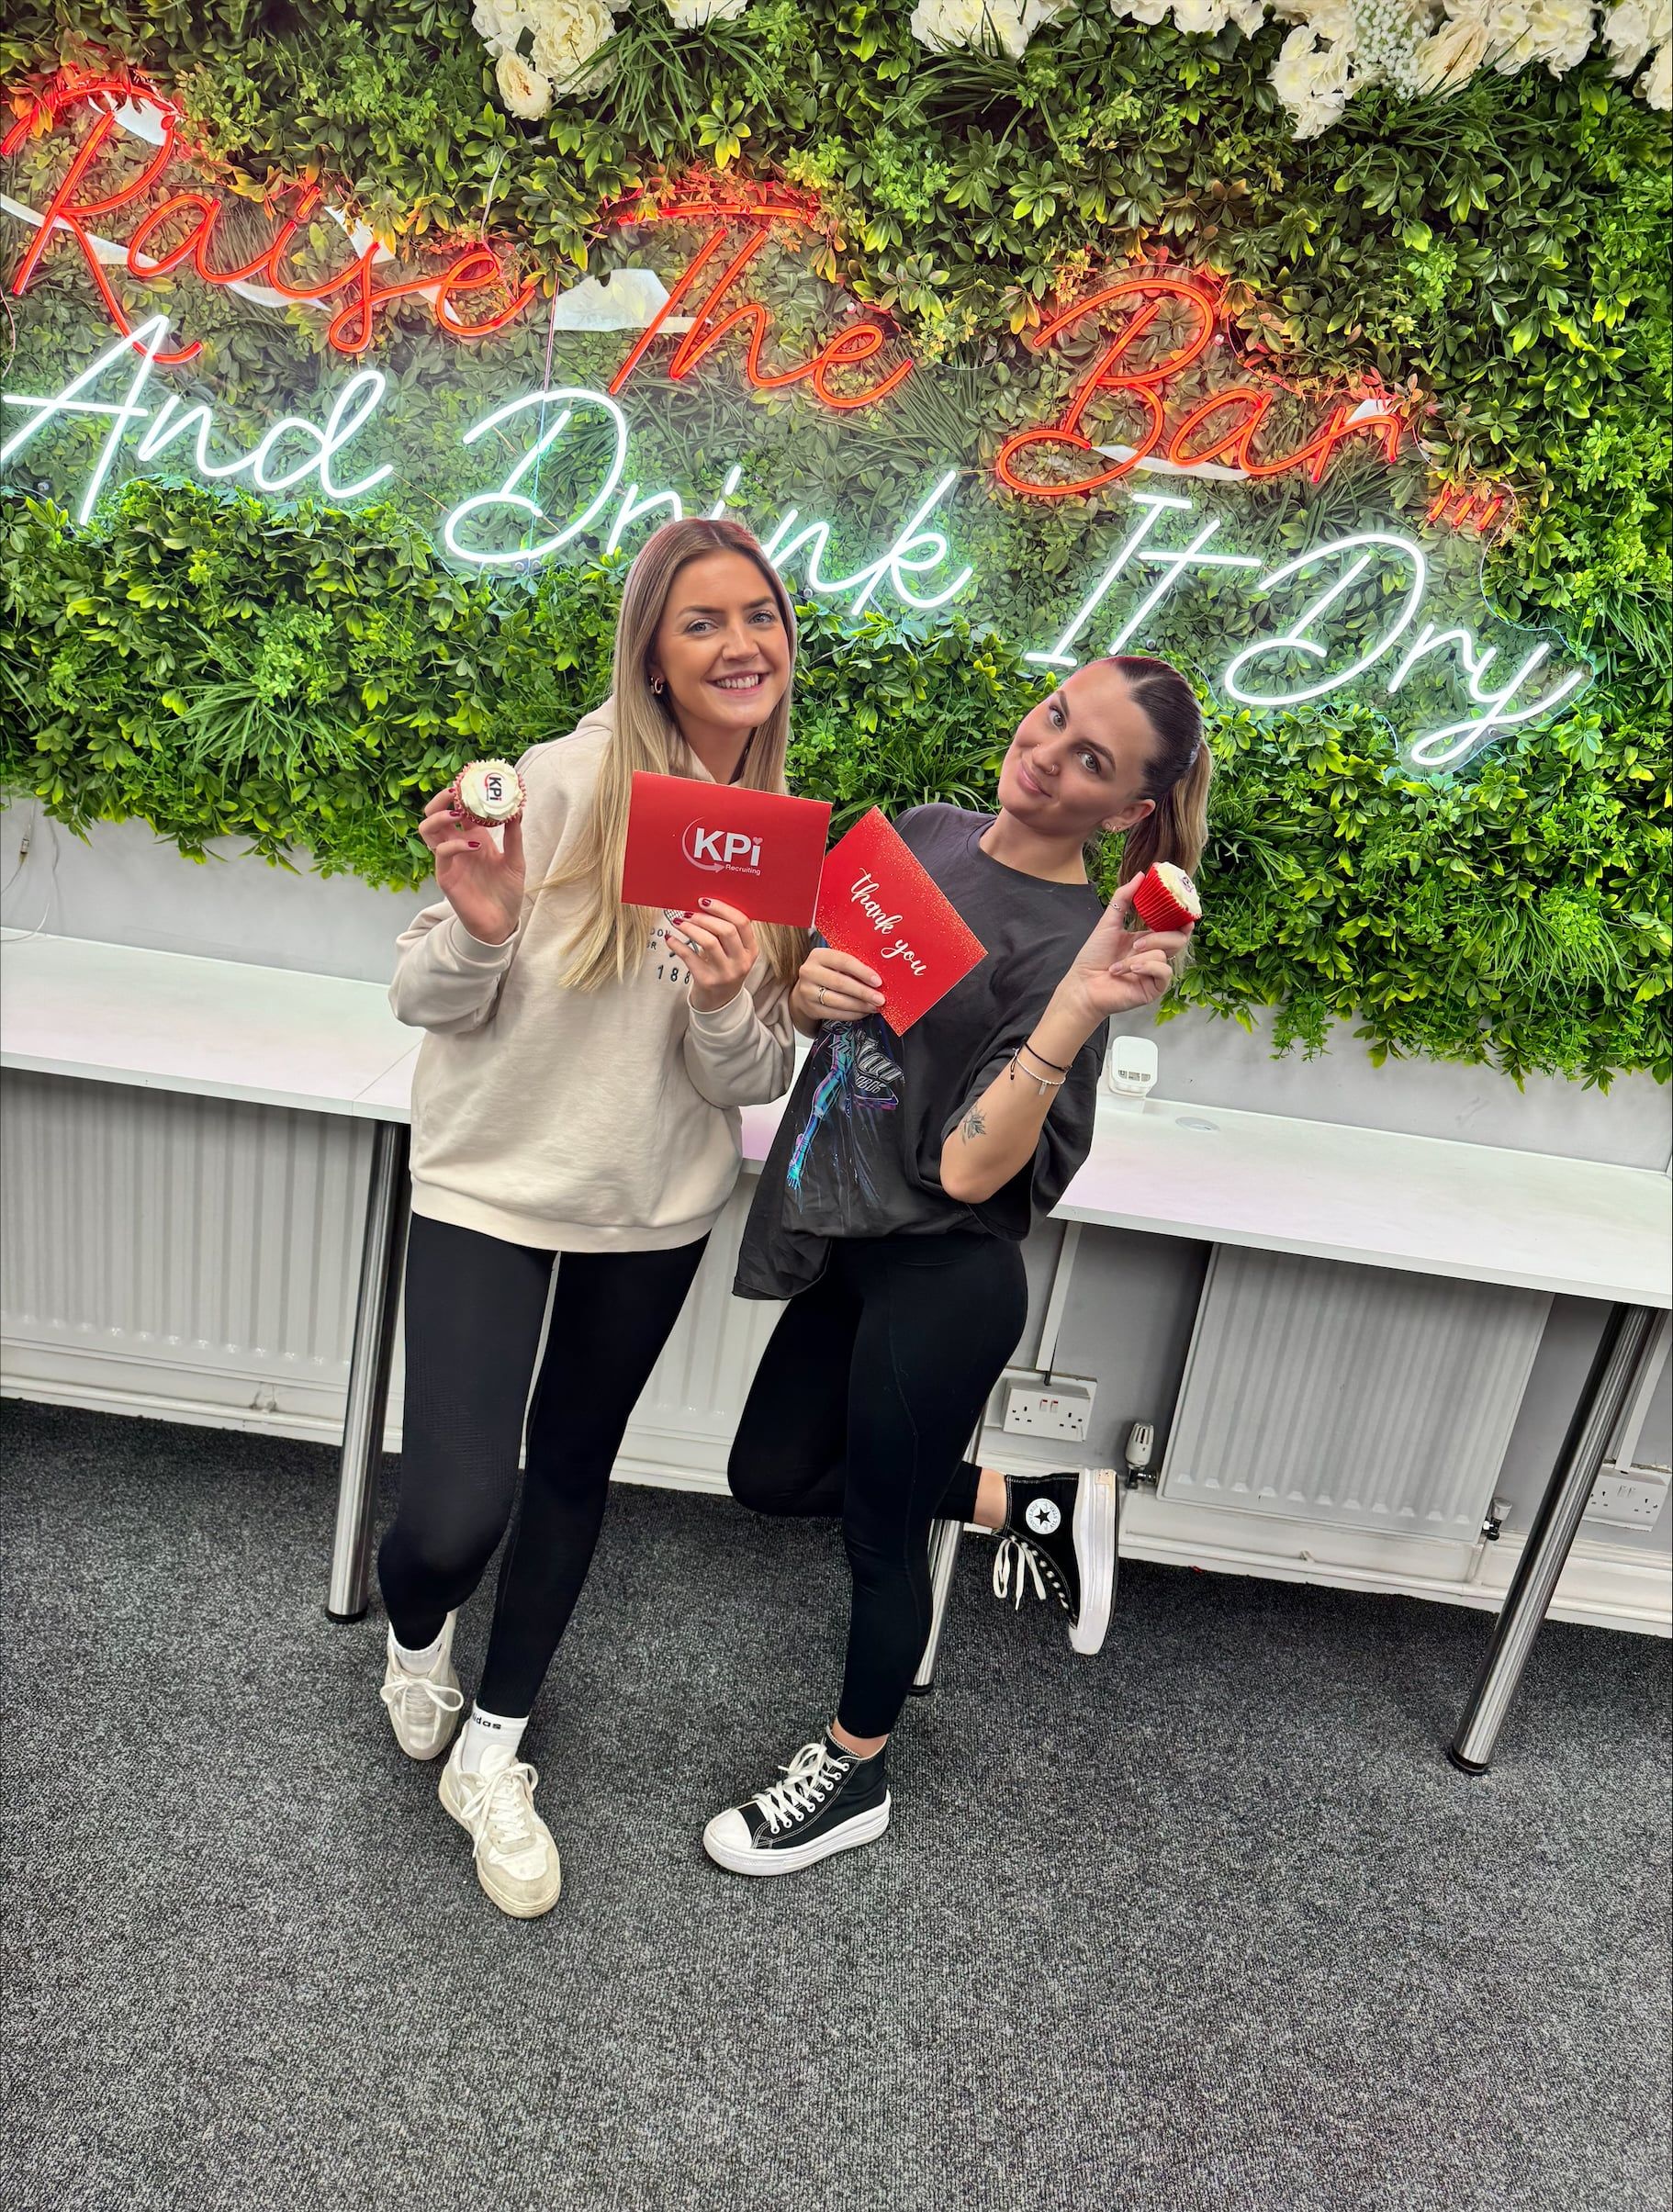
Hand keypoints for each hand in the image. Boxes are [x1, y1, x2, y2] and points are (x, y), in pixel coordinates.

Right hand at [419, 783, 524, 945]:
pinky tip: (476, 844)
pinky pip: (441, 853)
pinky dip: (457, 844)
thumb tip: (517, 809)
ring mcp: (449, 860)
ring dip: (440, 817)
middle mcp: (457, 845)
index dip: (461, 794)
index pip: (458, 809)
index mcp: (472, 837)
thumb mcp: (516, 860)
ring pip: (428, 830)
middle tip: (456, 791)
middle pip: (434, 814)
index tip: (472, 780)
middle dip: (441, 799)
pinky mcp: (445, 876)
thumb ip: (514, 836)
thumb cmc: (507, 892)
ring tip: (459, 814)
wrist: (502, 923)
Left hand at [675, 898, 759, 1011]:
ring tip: (679, 922)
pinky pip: (690, 957)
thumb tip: (701, 905)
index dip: (722, 908)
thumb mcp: (734, 953)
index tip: (704, 902)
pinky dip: (678, 944)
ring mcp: (725, 973)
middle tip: (689, 913)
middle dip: (705, 917)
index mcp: (751, 950)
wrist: (719, 1002)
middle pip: (726, 930)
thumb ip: (726, 932)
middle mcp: (741, 962)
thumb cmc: (724, 969)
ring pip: (709, 942)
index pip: (742, 922)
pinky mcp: (707, 981)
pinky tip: (670, 938)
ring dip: (691, 928)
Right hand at [790, 946, 883, 1028]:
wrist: (806, 989)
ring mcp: (807, 991)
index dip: (862, 972)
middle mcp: (810, 972)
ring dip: (859, 1005)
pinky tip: (863, 1012)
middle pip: (840, 983)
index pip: (843, 961)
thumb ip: (854, 965)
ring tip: (874, 1007)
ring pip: (838, 1001)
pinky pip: (835, 1014)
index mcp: (819, 955)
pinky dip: (852, 1014)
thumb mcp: (836, 962)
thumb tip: (880, 977)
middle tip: (880, 999)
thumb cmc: (828, 972)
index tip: (878, 981)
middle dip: (863, 992)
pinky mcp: (810, 1008)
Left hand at [1051, 875, 1193, 1031]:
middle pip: (1177, 938)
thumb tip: (1141, 875)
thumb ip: (1124, 897)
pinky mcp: (1155, 987)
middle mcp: (1154, 954)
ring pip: (1165, 954)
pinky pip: (1163, 971)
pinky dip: (1145, 967)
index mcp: (1147, 939)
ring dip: (1139, 956)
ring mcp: (1155, 971)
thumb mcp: (1109, 922)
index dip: (1182, 918)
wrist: (1083, 984)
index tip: (1185, 908)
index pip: (1173, 927)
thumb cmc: (1093, 956)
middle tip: (1138, 942)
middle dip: (1159, 937)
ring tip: (1119, 964)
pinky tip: (1128, 971)